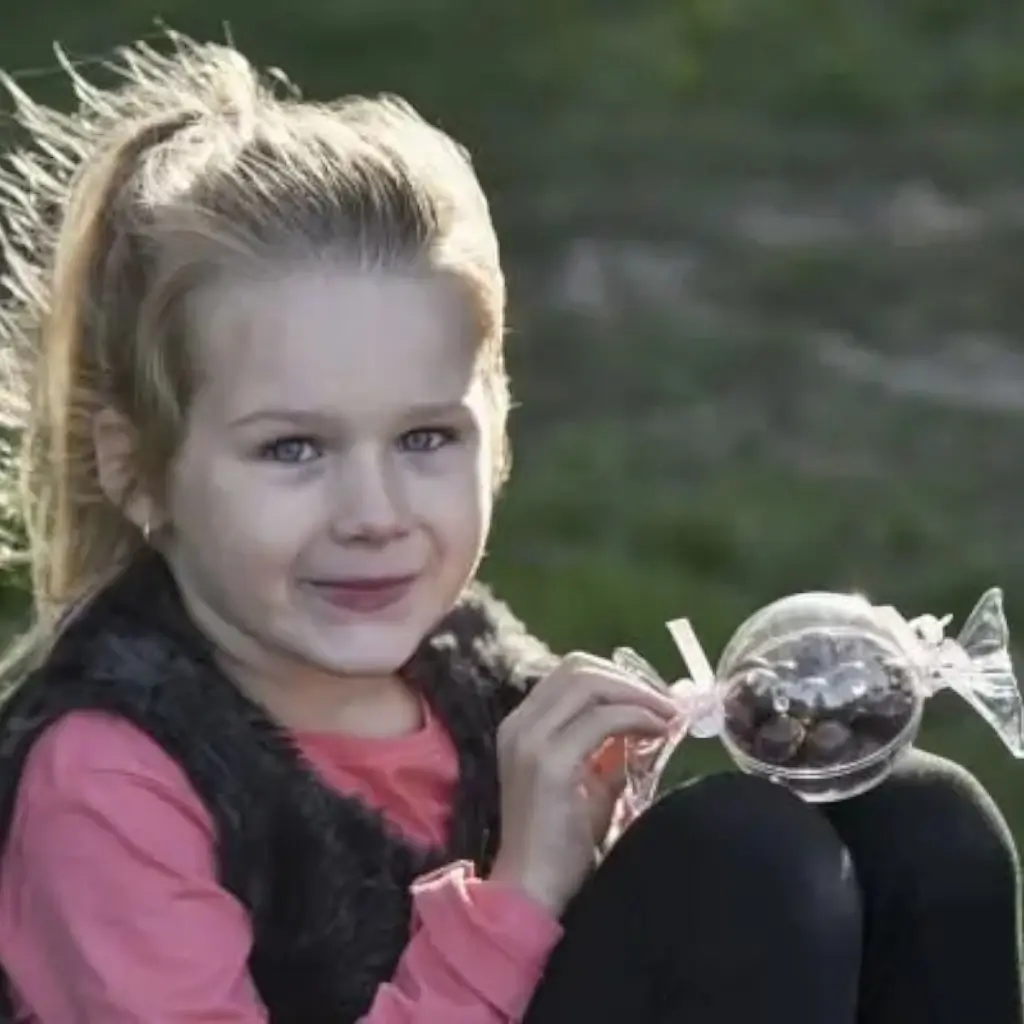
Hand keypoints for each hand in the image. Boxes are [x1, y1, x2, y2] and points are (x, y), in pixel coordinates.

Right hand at [489, 652, 678, 915]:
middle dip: (630, 679)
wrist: (532, 889)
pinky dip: (637, 716)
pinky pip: (602, 718)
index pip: (570, 674)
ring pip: (590, 683)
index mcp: (523, 724)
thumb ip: (611, 748)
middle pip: (579, 668)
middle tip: (667, 703)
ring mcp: (531, 739)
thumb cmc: (561, 843)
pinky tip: (659, 732)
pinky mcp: (550, 761)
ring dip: (637, 693)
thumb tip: (649, 723)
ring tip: (669, 715)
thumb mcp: (590, 782)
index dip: (617, 677)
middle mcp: (520, 723)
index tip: (654, 696)